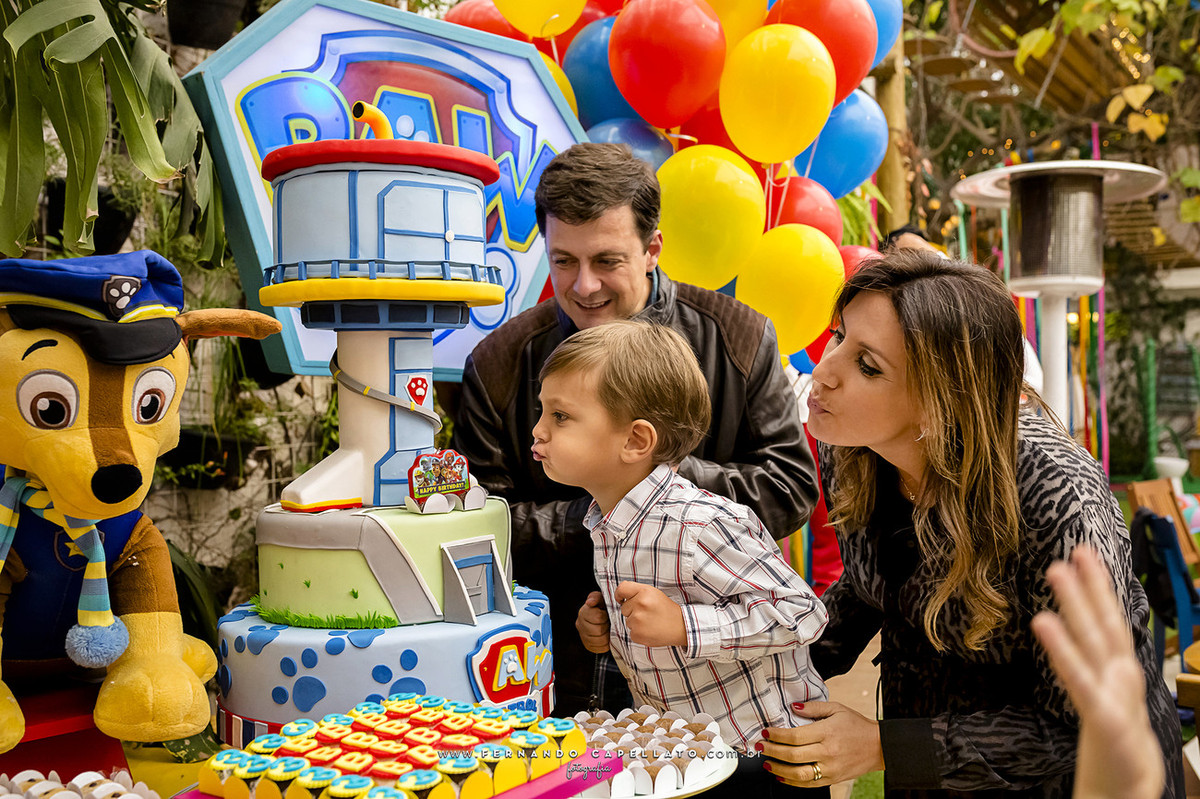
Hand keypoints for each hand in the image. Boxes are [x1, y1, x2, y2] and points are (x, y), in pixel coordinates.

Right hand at [577, 591, 610, 653]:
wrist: (602, 617)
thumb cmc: (602, 606)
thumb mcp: (600, 598)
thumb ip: (595, 598)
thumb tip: (590, 602)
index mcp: (583, 612)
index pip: (597, 617)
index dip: (605, 616)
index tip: (606, 614)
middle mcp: (580, 625)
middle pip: (598, 631)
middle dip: (606, 627)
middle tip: (608, 623)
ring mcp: (583, 636)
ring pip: (599, 641)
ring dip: (607, 635)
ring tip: (608, 629)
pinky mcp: (588, 646)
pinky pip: (600, 648)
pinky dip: (606, 644)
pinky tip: (606, 637)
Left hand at [615, 581, 686, 647]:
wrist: (681, 626)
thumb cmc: (666, 609)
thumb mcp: (654, 593)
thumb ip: (637, 592)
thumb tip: (620, 596)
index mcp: (644, 592)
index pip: (621, 589)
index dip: (619, 595)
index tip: (620, 599)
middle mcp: (640, 604)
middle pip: (624, 608)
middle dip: (633, 610)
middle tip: (648, 612)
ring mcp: (637, 620)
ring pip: (627, 621)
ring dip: (636, 622)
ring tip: (651, 621)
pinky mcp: (637, 634)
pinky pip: (631, 632)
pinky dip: (639, 633)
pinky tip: (650, 630)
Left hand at [760, 701, 883, 786]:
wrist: (879, 746)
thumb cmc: (857, 725)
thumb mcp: (837, 708)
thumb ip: (813, 707)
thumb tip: (793, 707)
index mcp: (827, 732)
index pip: (795, 736)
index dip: (776, 735)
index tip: (766, 732)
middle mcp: (827, 752)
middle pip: (792, 755)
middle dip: (772, 751)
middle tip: (760, 746)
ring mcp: (830, 768)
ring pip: (798, 773)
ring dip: (778, 769)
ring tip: (766, 763)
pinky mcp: (832, 779)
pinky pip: (808, 784)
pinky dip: (792, 782)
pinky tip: (782, 776)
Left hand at [1031, 546, 1163, 798]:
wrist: (1128, 796)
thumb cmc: (1117, 752)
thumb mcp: (1109, 706)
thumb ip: (1099, 676)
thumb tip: (1090, 649)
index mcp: (1121, 675)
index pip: (1110, 625)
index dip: (1101, 590)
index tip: (1086, 557)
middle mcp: (1121, 679)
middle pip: (1106, 624)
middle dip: (1091, 586)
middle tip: (1073, 548)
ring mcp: (1115, 696)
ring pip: (1096, 640)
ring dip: (1077, 603)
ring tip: (1056, 569)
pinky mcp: (1103, 718)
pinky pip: (1078, 678)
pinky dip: (1061, 649)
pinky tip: (1043, 622)